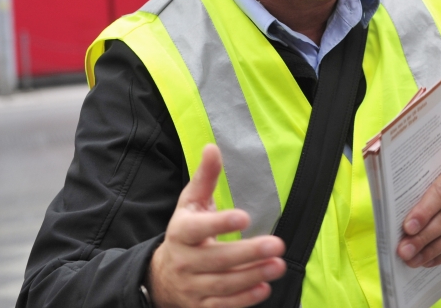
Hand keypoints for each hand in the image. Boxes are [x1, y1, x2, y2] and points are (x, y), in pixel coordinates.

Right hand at [148, 144, 285, 307]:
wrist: (161, 277)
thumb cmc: (185, 231)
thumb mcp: (190, 203)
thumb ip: (205, 177)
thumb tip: (213, 147)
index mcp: (182, 232)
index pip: (198, 228)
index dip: (220, 223)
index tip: (244, 216)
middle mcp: (185, 261)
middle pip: (217, 259)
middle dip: (248, 253)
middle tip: (277, 244)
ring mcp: (193, 286)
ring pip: (223, 284)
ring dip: (252, 275)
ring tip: (278, 265)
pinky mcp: (201, 306)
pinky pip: (223, 305)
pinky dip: (244, 299)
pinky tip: (264, 287)